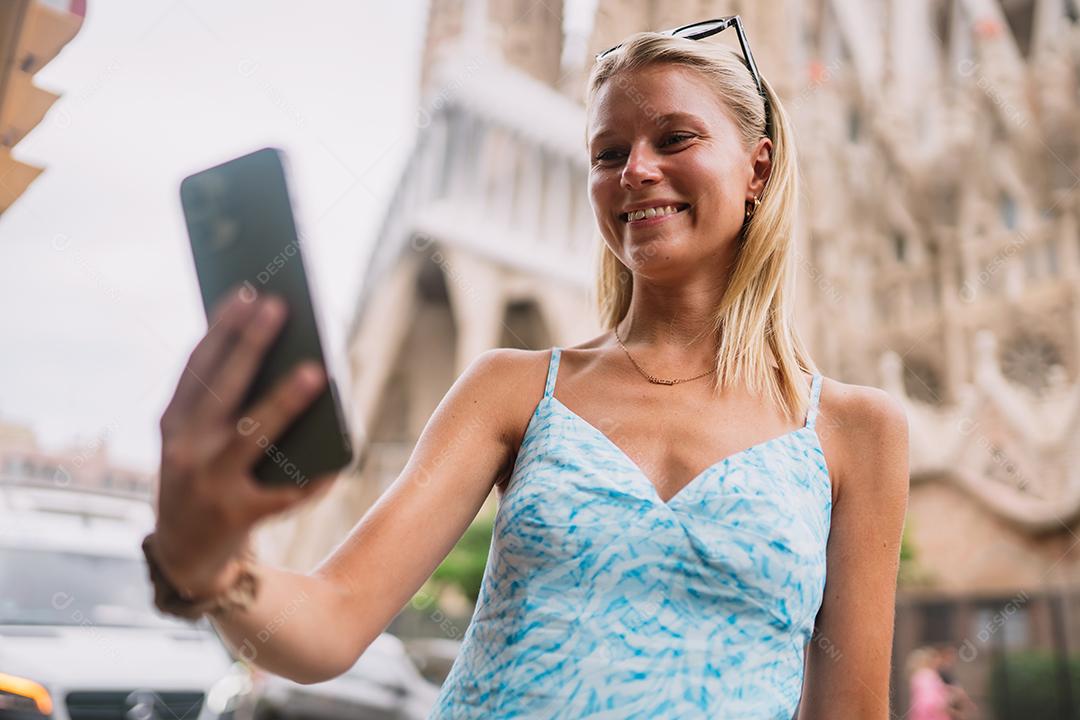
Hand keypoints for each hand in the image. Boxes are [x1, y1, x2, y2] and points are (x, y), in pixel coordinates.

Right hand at [153, 285, 336, 595]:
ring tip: (315, 370)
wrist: (187, 560)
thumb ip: (224, 404)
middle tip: (279, 306)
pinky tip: (338, 455)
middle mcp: (185, 451)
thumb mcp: (197, 441)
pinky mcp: (236, 517)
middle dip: (249, 344)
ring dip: (283, 402)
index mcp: (173, 424)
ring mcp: (209, 485)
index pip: (197, 366)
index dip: (221, 327)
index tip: (247, 290)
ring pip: (252, 436)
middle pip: (222, 389)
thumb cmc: (206, 479)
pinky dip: (312, 474)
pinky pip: (284, 491)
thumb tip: (281, 355)